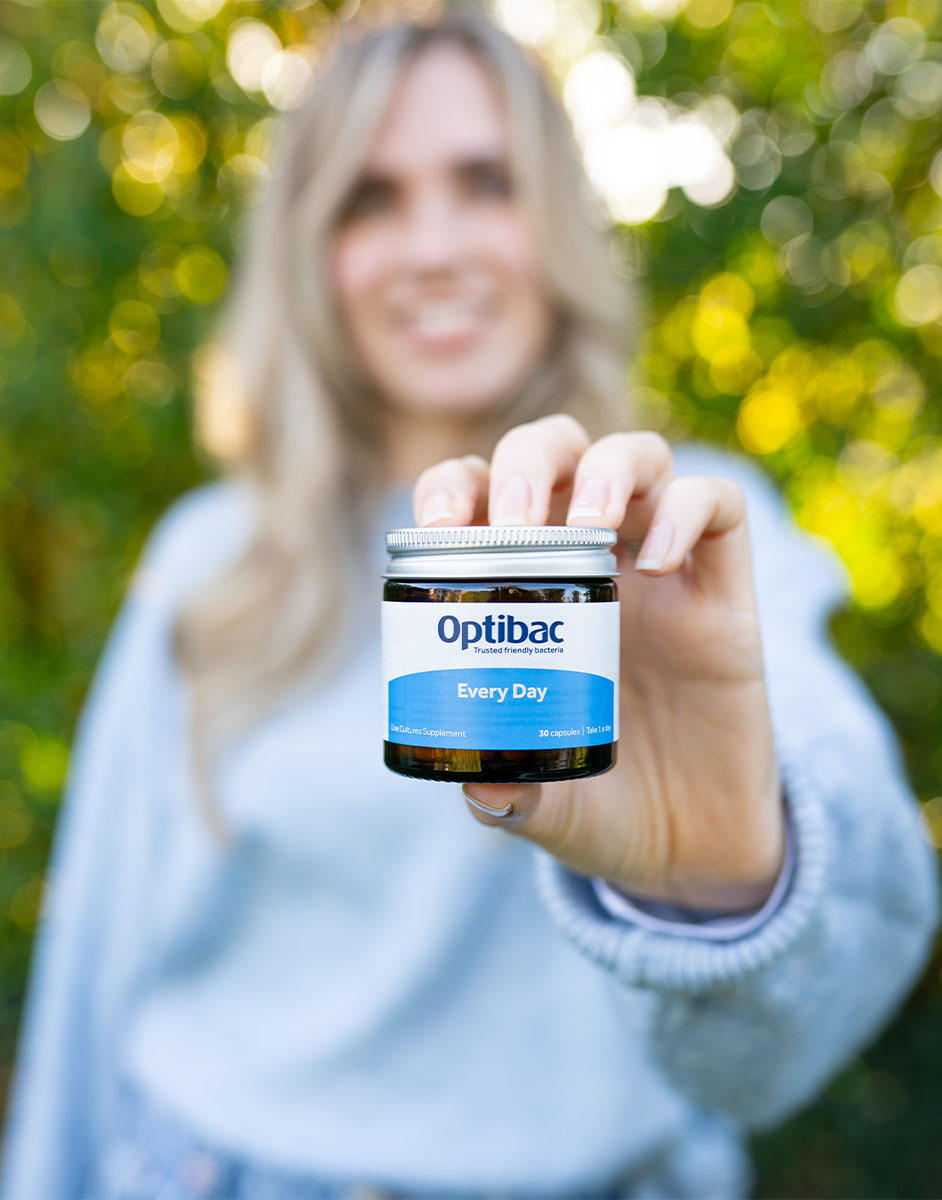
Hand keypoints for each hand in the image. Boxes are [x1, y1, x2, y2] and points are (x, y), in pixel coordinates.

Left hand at [412, 414, 784, 912]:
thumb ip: (511, 797)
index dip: (452, 489)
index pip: (479, 496)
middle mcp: (587, 560)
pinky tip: (659, 564)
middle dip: (527, 463)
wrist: (689, 844)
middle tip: (516, 522)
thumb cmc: (598, 804)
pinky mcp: (724, 588)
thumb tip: (478, 785)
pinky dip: (687, 512)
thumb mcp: (544, 806)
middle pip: (555, 450)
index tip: (437, 529)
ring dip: (607, 467)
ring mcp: (659, 566)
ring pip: (638, 455)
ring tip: (590, 524)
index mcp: (523, 589)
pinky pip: (718, 505)